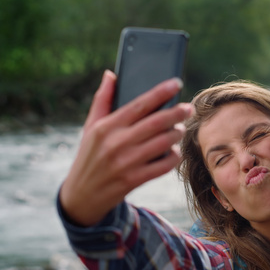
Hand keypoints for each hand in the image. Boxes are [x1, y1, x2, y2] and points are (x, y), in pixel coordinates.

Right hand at [59, 70, 192, 226]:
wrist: (81, 195)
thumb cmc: (89, 156)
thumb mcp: (90, 127)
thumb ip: (102, 100)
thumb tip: (111, 74)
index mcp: (106, 127)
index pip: (139, 104)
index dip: (161, 92)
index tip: (176, 83)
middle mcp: (116, 143)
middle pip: (156, 123)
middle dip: (177, 113)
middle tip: (188, 108)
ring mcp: (126, 163)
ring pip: (163, 143)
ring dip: (177, 135)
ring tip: (180, 129)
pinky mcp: (133, 180)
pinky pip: (163, 166)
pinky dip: (173, 157)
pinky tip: (173, 151)